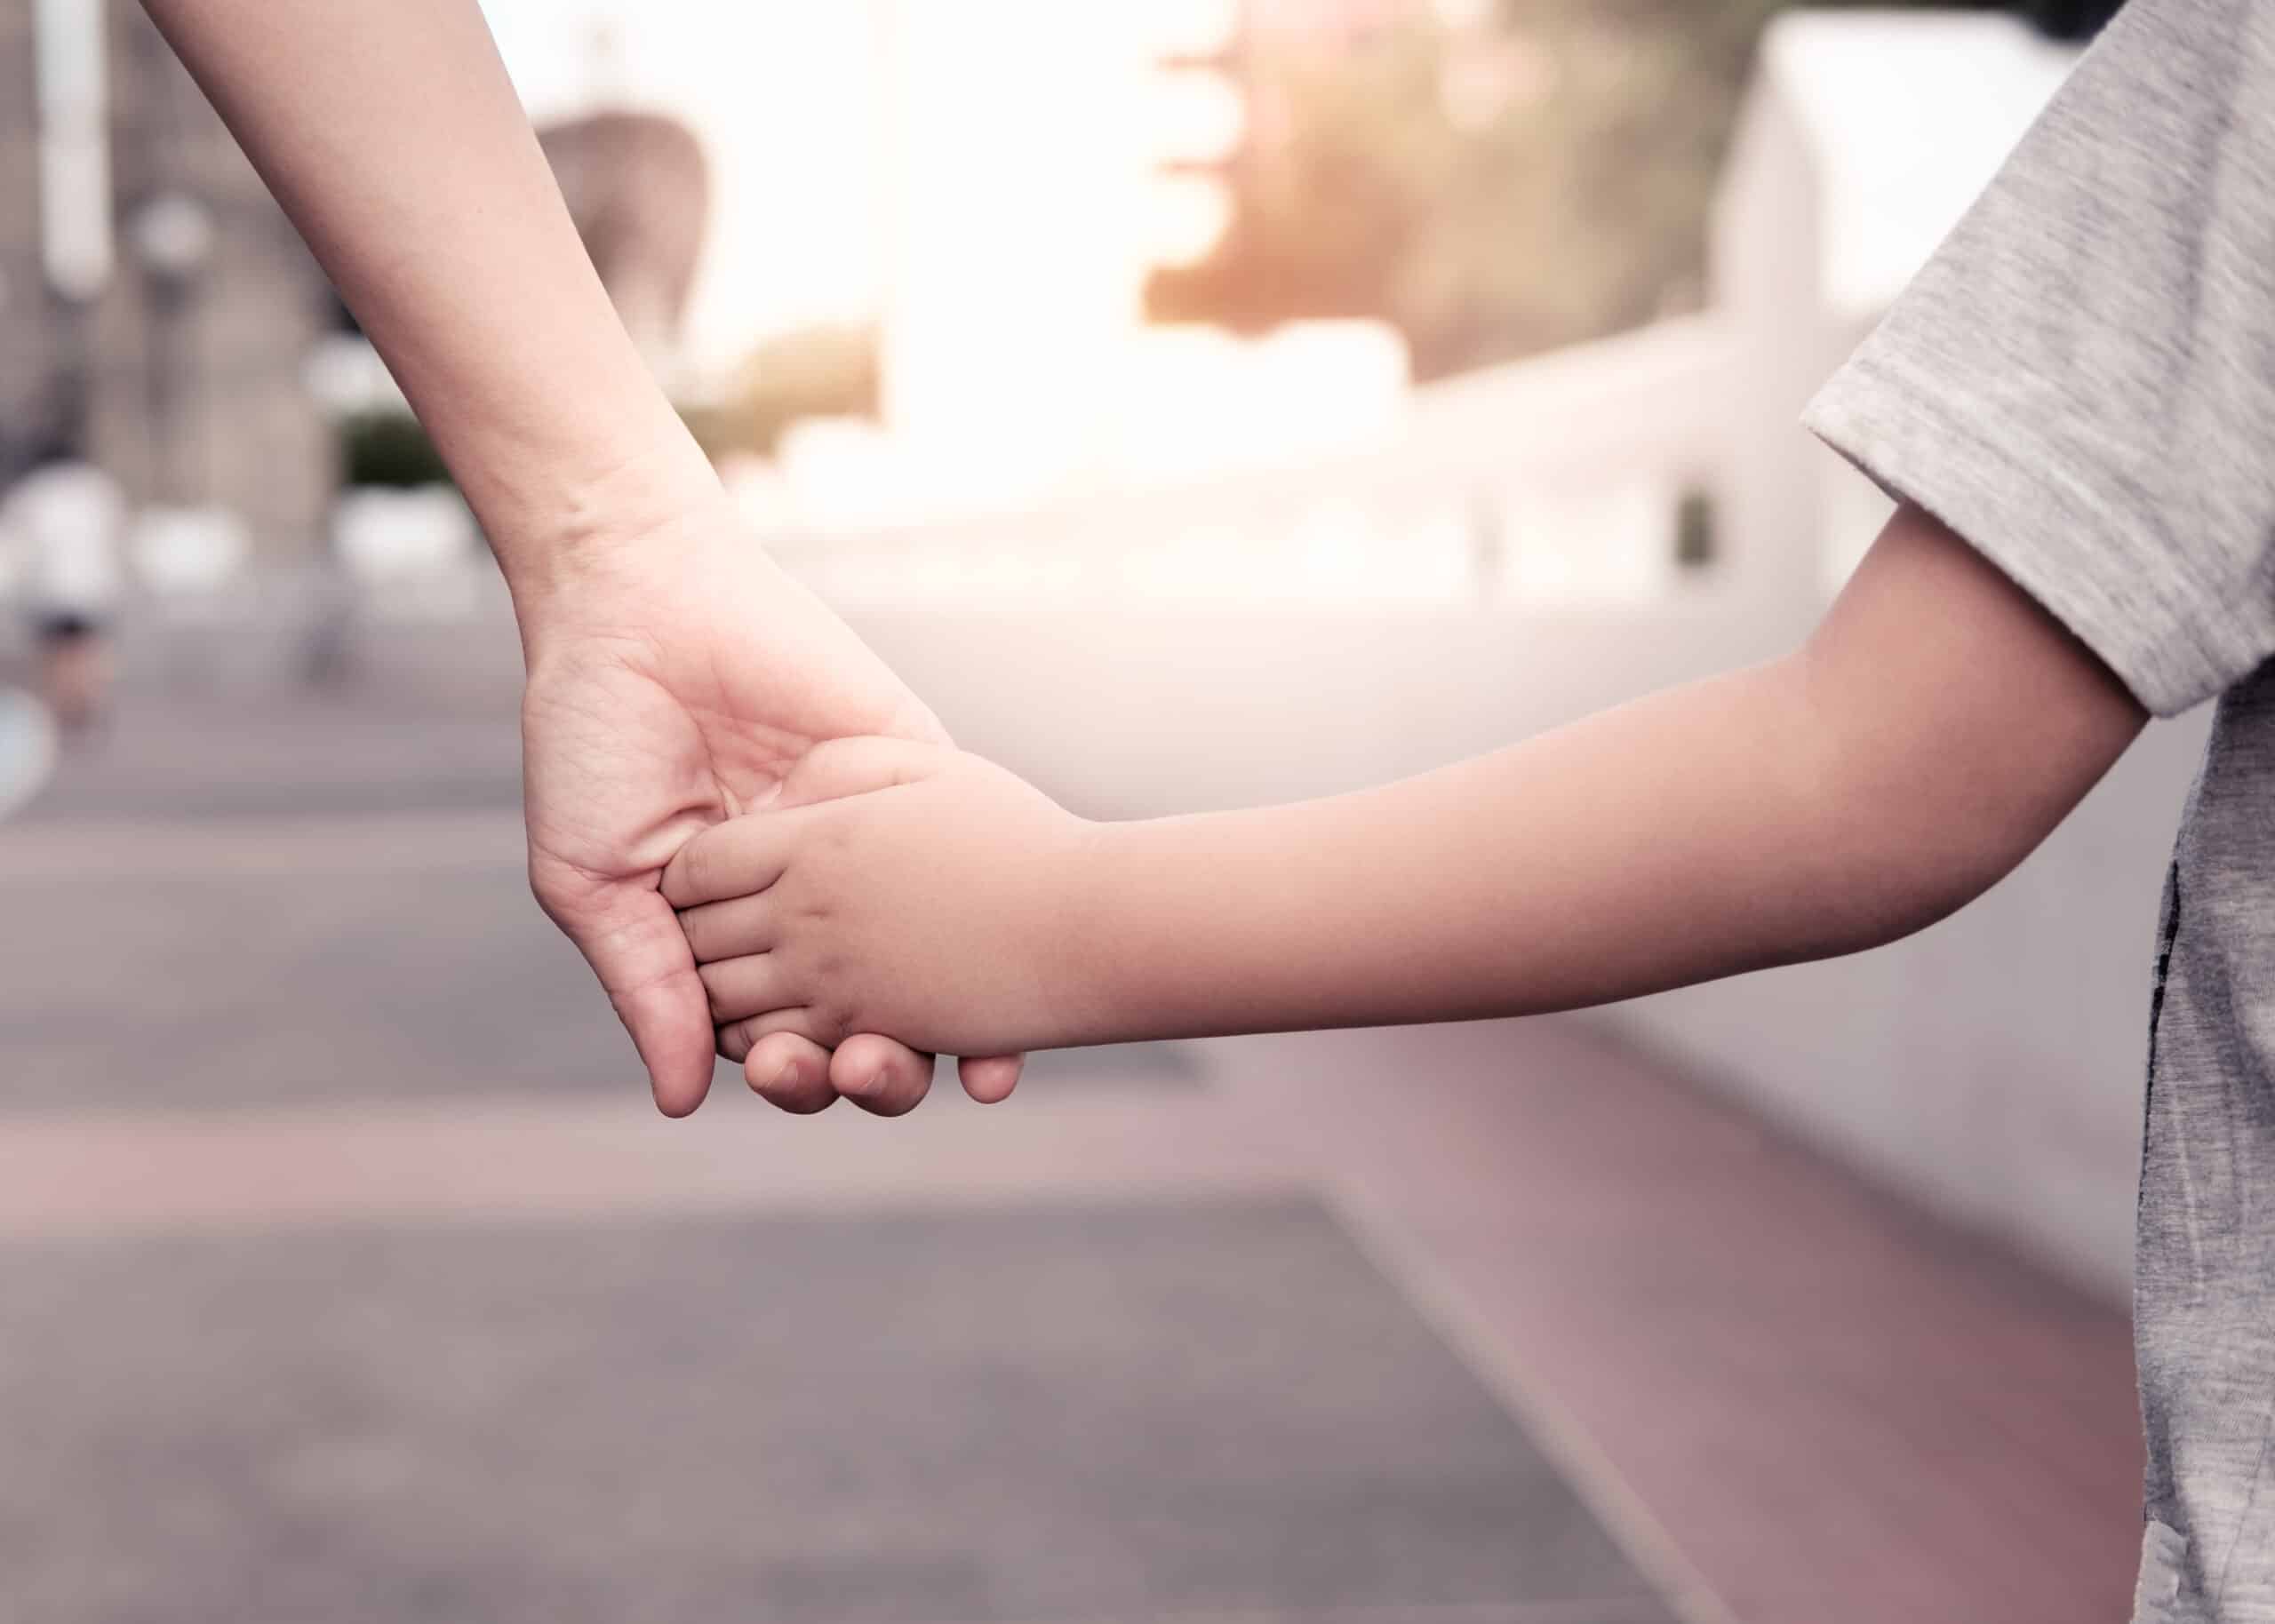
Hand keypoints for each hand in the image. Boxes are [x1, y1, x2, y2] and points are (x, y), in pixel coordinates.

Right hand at [514, 496, 1024, 1115]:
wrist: (637, 606)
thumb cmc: (596, 743)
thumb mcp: (598, 879)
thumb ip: (649, 986)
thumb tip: (682, 1102)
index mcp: (740, 939)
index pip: (787, 1039)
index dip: (800, 1074)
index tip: (794, 1075)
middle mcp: (817, 907)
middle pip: (869, 1020)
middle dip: (875, 1067)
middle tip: (867, 1069)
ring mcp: (874, 848)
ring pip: (933, 965)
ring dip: (942, 1025)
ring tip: (931, 1054)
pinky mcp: (917, 779)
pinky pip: (971, 861)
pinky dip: (999, 924)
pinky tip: (998, 956)